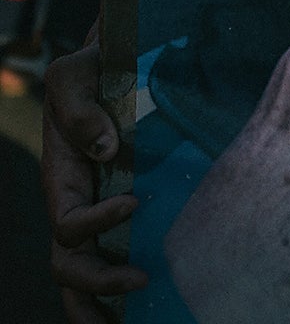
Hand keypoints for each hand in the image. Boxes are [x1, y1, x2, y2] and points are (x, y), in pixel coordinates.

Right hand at [42, 39, 147, 317]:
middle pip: (69, 267)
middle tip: (141, 281)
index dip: (96, 223)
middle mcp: (77, 205)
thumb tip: (103, 147)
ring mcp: (98, 212)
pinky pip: (116, 258)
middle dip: (98, 286)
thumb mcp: (73, 74)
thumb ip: (78, 106)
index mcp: (61, 181)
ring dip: (103, 307)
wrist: (115, 65)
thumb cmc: (91, 70)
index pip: (69, 223)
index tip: (134, 202)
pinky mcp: (126, 212)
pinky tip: (153, 301)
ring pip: (85, 277)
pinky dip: (122, 290)